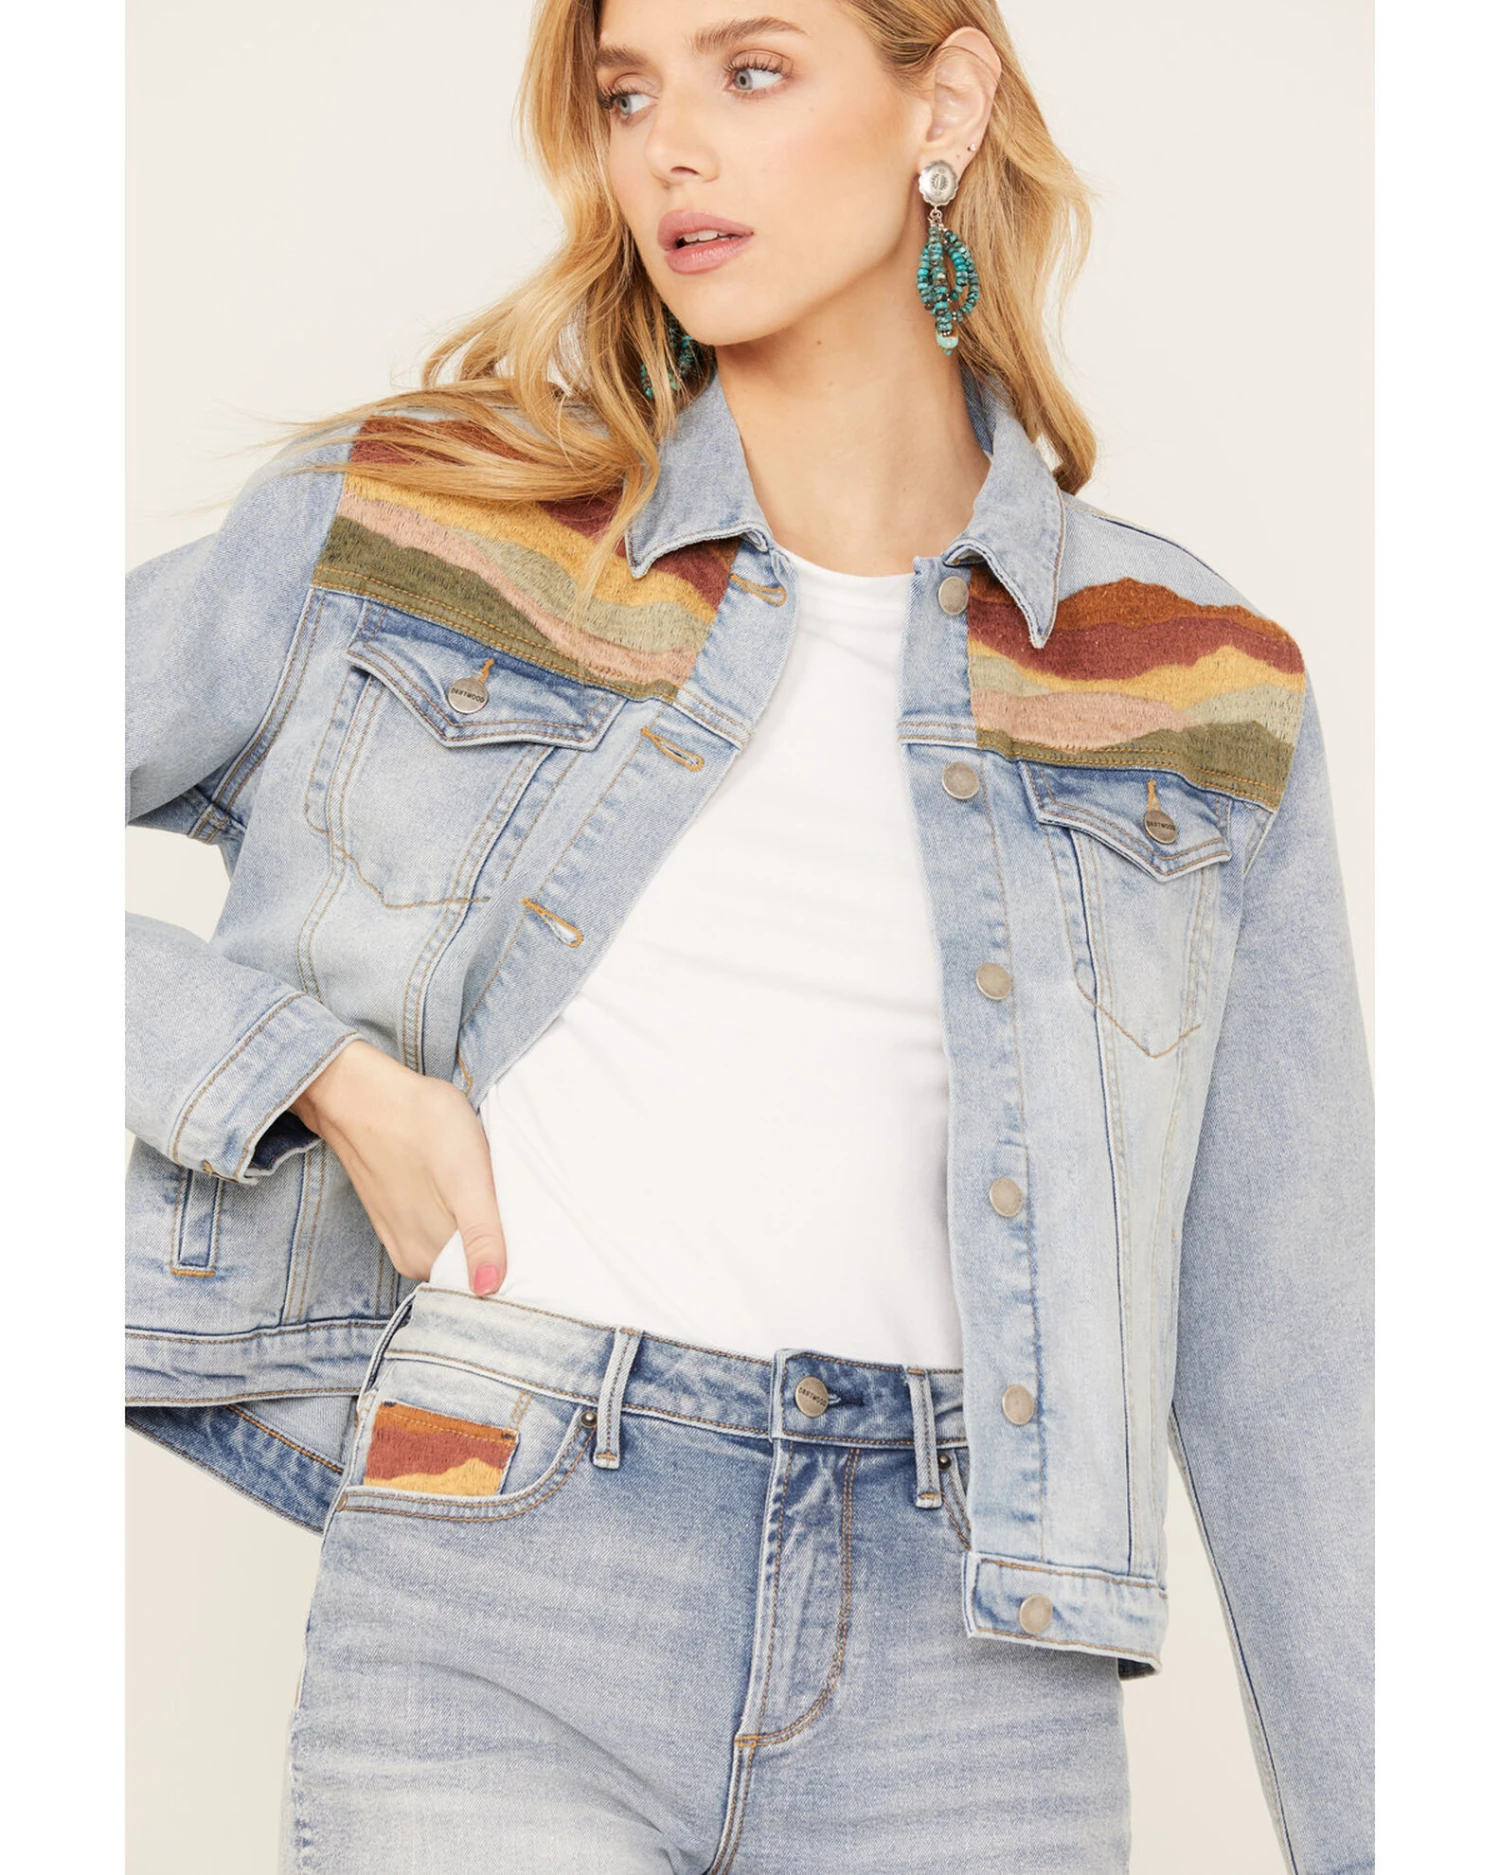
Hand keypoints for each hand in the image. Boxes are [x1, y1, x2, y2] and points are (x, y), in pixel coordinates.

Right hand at [290, 1040, 505, 1294]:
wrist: (365, 1092)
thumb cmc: (421, 1126)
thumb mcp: (466, 1179)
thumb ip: (480, 1237)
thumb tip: (489, 1290)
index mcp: (428, 1259)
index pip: (488, 1283)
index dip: (519, 1266)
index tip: (542, 1244)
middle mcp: (413, 1258)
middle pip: (474, 1267)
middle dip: (504, 1248)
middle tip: (527, 1214)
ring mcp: (403, 1236)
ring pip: (459, 1245)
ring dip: (484, 1230)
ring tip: (501, 1198)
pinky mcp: (399, 1213)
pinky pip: (441, 1227)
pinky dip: (462, 1215)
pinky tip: (471, 1191)